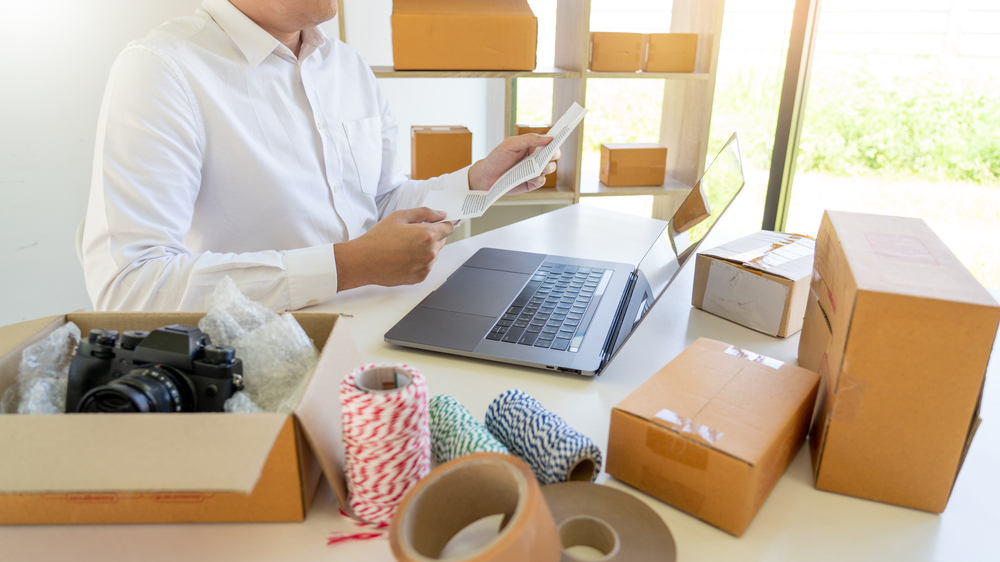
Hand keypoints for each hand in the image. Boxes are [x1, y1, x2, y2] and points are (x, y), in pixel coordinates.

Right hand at [334, 207, 454, 290]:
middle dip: (431, 236)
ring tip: (404, 247)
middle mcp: (430, 252)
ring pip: (434, 254)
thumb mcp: (400, 216)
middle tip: (410, 235)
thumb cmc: (379, 238)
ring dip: (425, 249)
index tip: (437, 224)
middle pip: (442, 241)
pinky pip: (426, 266)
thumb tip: (441, 214)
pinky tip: (403, 258)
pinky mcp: (420, 277)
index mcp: (428, 235)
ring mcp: (426, 266)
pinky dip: (419, 261)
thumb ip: (424, 213)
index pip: (448, 228)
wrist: (364, 261)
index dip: (442, 224)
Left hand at [468, 134, 560, 194]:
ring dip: (547, 167)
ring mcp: (535, 171)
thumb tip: (549, 138)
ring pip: (551, 168)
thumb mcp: (511, 144)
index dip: (557, 138)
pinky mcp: (532, 183)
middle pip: (554, 155)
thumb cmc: (498, 157)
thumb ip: (530, 139)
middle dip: (554, 154)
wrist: (486, 176)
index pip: (550, 141)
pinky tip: (530, 177)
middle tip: (549, 155)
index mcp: (533, 146)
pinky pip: (541, 181)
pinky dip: (538, 179)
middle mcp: (536, 158)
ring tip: (538, 167)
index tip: (562, 135)